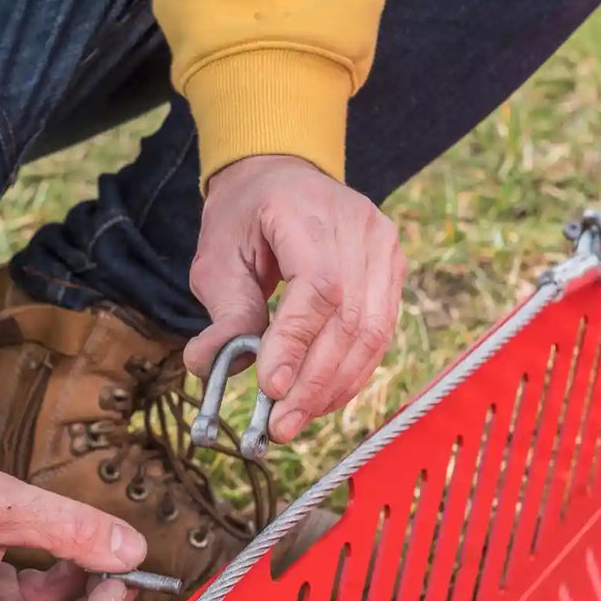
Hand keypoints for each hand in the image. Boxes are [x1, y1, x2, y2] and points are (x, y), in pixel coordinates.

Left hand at [185, 154, 407, 443]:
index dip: (297, 343)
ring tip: (296, 419)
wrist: (283, 175)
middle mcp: (361, 228)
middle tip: (280, 425)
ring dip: (334, 386)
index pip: (319, 287)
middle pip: (352, 318)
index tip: (271, 388)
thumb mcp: (218, 255)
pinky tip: (321, 399)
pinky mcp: (393, 273)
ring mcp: (385, 249)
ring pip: (372, 333)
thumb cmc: (246, 214)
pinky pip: (380, 334)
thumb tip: (207, 364)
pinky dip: (350, 373)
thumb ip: (223, 311)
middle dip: (314, 382)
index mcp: (310, 211)